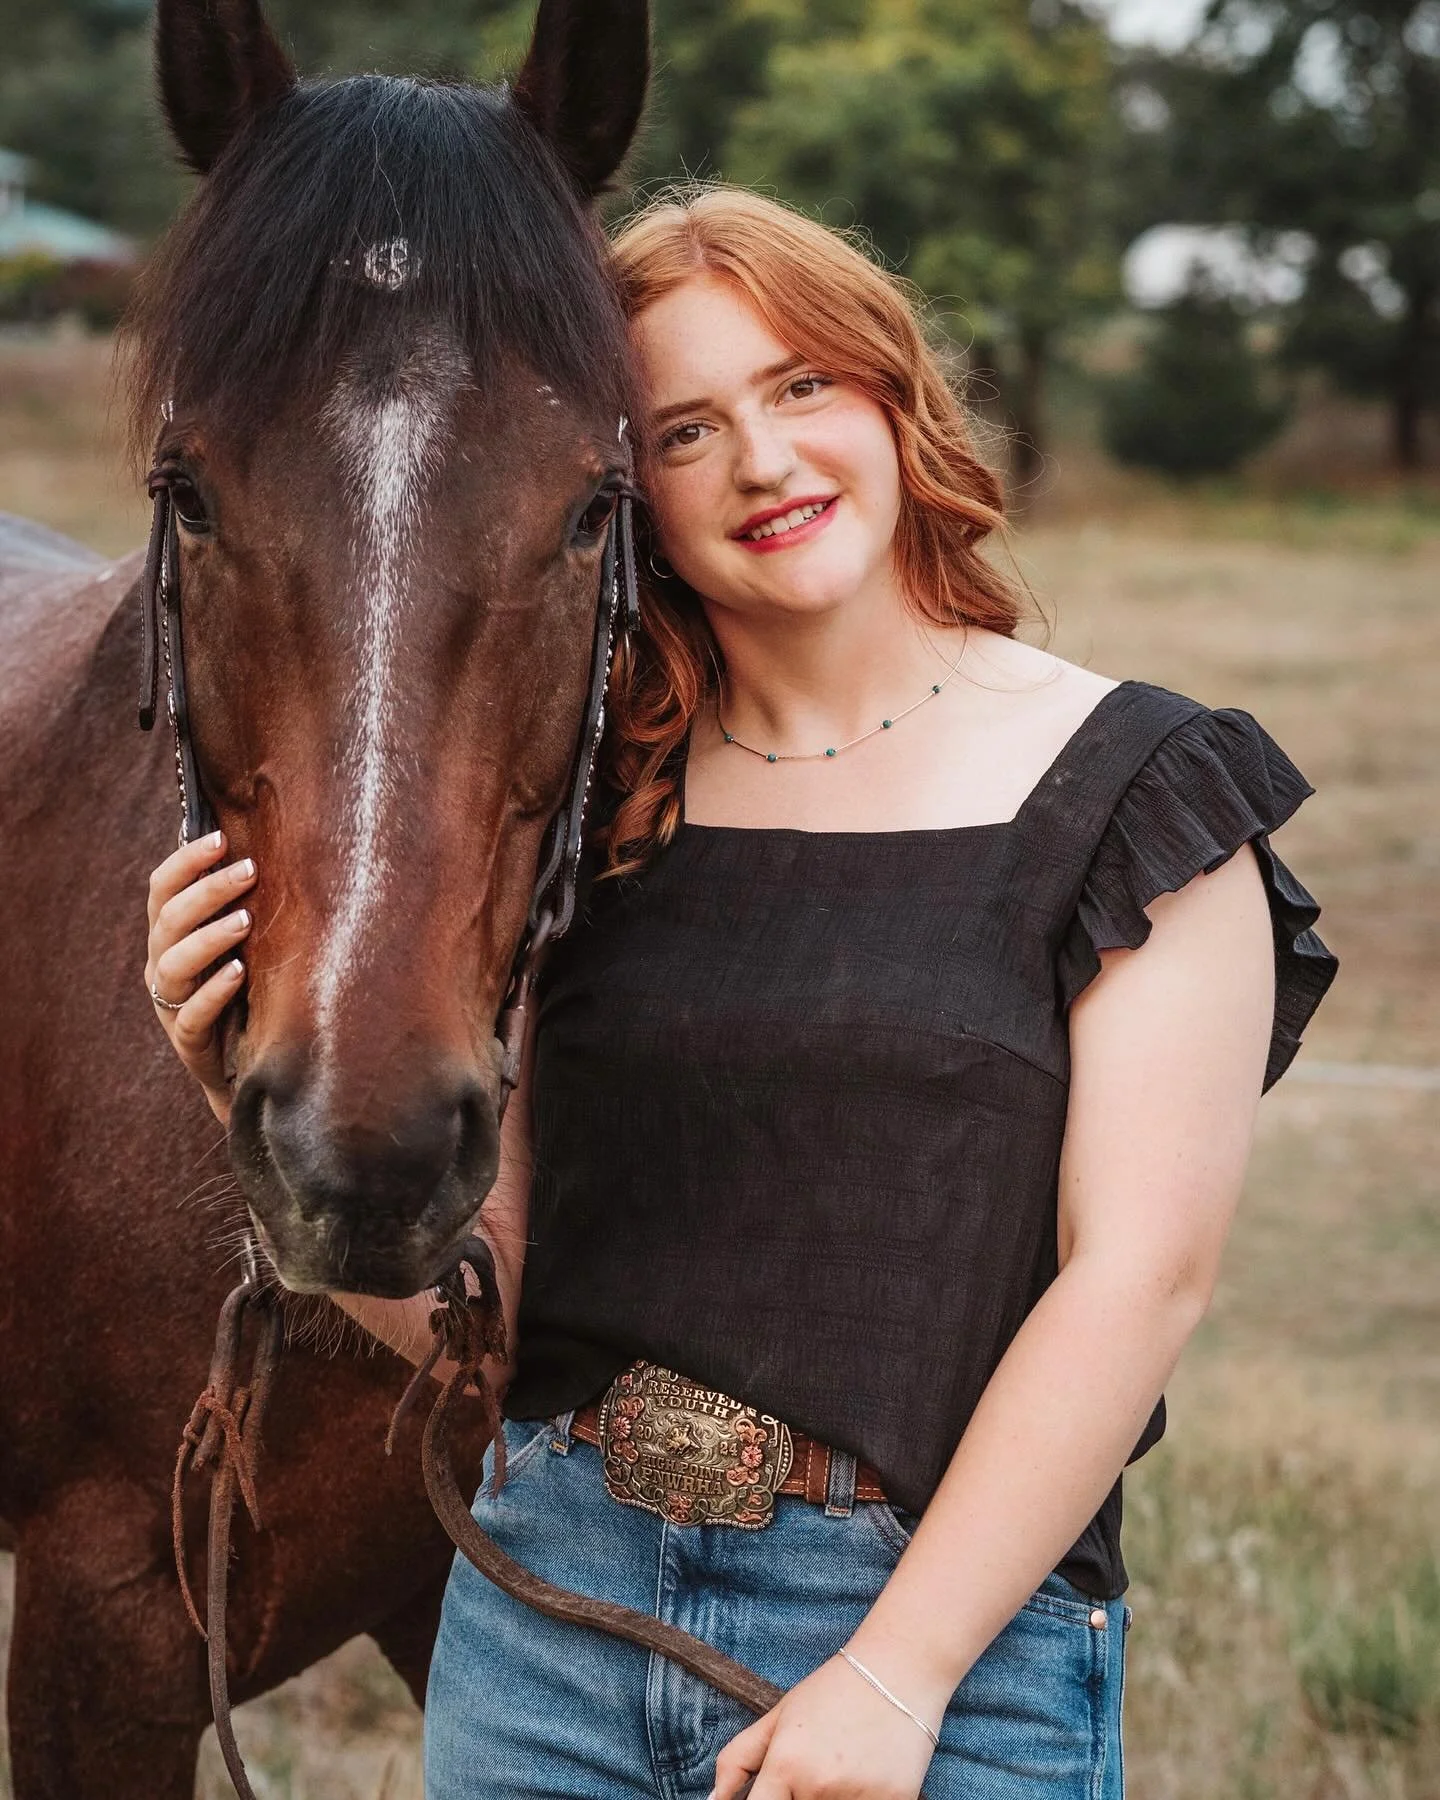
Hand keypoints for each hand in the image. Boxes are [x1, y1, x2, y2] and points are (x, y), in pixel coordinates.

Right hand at [144, 829, 255, 1124]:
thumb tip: (259, 844)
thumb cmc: (240, 987)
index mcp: (167, 933)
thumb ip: (235, 903)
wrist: (239, 1062)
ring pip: (174, 963)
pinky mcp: (187, 1037)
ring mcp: (170, 1001)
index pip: (162, 887)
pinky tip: (239, 973)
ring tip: (246, 920)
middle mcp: (161, 962)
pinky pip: (192, 1013)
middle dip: (208, 890)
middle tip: (250, 870)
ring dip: (210, 937)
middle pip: (170, 919)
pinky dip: (214, 991)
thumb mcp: (235, 942)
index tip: (221, 839)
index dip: (186, 861)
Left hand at [710, 1651, 941, 1799]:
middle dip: (800, 1797)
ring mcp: (858, 1799)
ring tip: (844, 1765)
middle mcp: (819, 1787)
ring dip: (833, 1797)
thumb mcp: (779, 1716)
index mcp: (785, 1765)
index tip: (776, 1796)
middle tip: (816, 1766)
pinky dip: (862, 1797)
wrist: (899, 1670)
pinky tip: (869, 1772)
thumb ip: (738, 1760)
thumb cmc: (832, 1691)